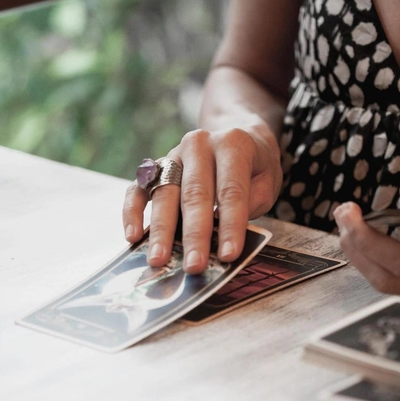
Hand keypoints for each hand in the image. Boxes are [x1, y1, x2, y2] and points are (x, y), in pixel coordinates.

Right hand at [122, 121, 281, 273]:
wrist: (236, 134)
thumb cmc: (254, 167)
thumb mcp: (267, 181)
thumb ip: (249, 204)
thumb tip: (223, 238)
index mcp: (232, 144)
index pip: (231, 190)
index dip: (230, 225)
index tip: (228, 255)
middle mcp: (198, 145)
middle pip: (194, 194)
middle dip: (193, 234)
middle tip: (193, 266)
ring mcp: (173, 156)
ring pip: (164, 193)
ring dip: (161, 230)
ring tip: (158, 260)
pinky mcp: (155, 168)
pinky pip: (138, 189)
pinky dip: (132, 212)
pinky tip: (133, 237)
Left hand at [334, 164, 399, 297]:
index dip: (369, 240)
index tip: (350, 212)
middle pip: (388, 278)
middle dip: (355, 246)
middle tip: (342, 214)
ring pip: (390, 285)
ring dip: (361, 256)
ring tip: (348, 225)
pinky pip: (399, 282)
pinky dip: (374, 261)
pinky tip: (366, 238)